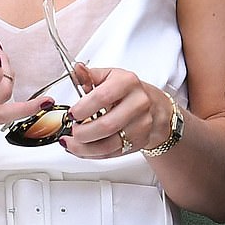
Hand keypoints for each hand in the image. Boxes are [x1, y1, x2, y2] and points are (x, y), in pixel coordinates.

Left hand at [58, 65, 174, 158]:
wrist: (153, 106)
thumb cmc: (128, 91)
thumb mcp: (109, 77)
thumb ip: (89, 75)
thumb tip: (77, 69)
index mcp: (128, 83)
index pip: (102, 97)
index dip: (83, 108)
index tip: (72, 114)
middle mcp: (138, 103)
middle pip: (106, 125)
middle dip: (82, 132)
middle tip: (72, 131)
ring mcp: (141, 124)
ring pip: (108, 144)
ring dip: (84, 148)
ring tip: (71, 143)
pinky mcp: (139, 141)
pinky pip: (112, 154)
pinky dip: (93, 154)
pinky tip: (83, 149)